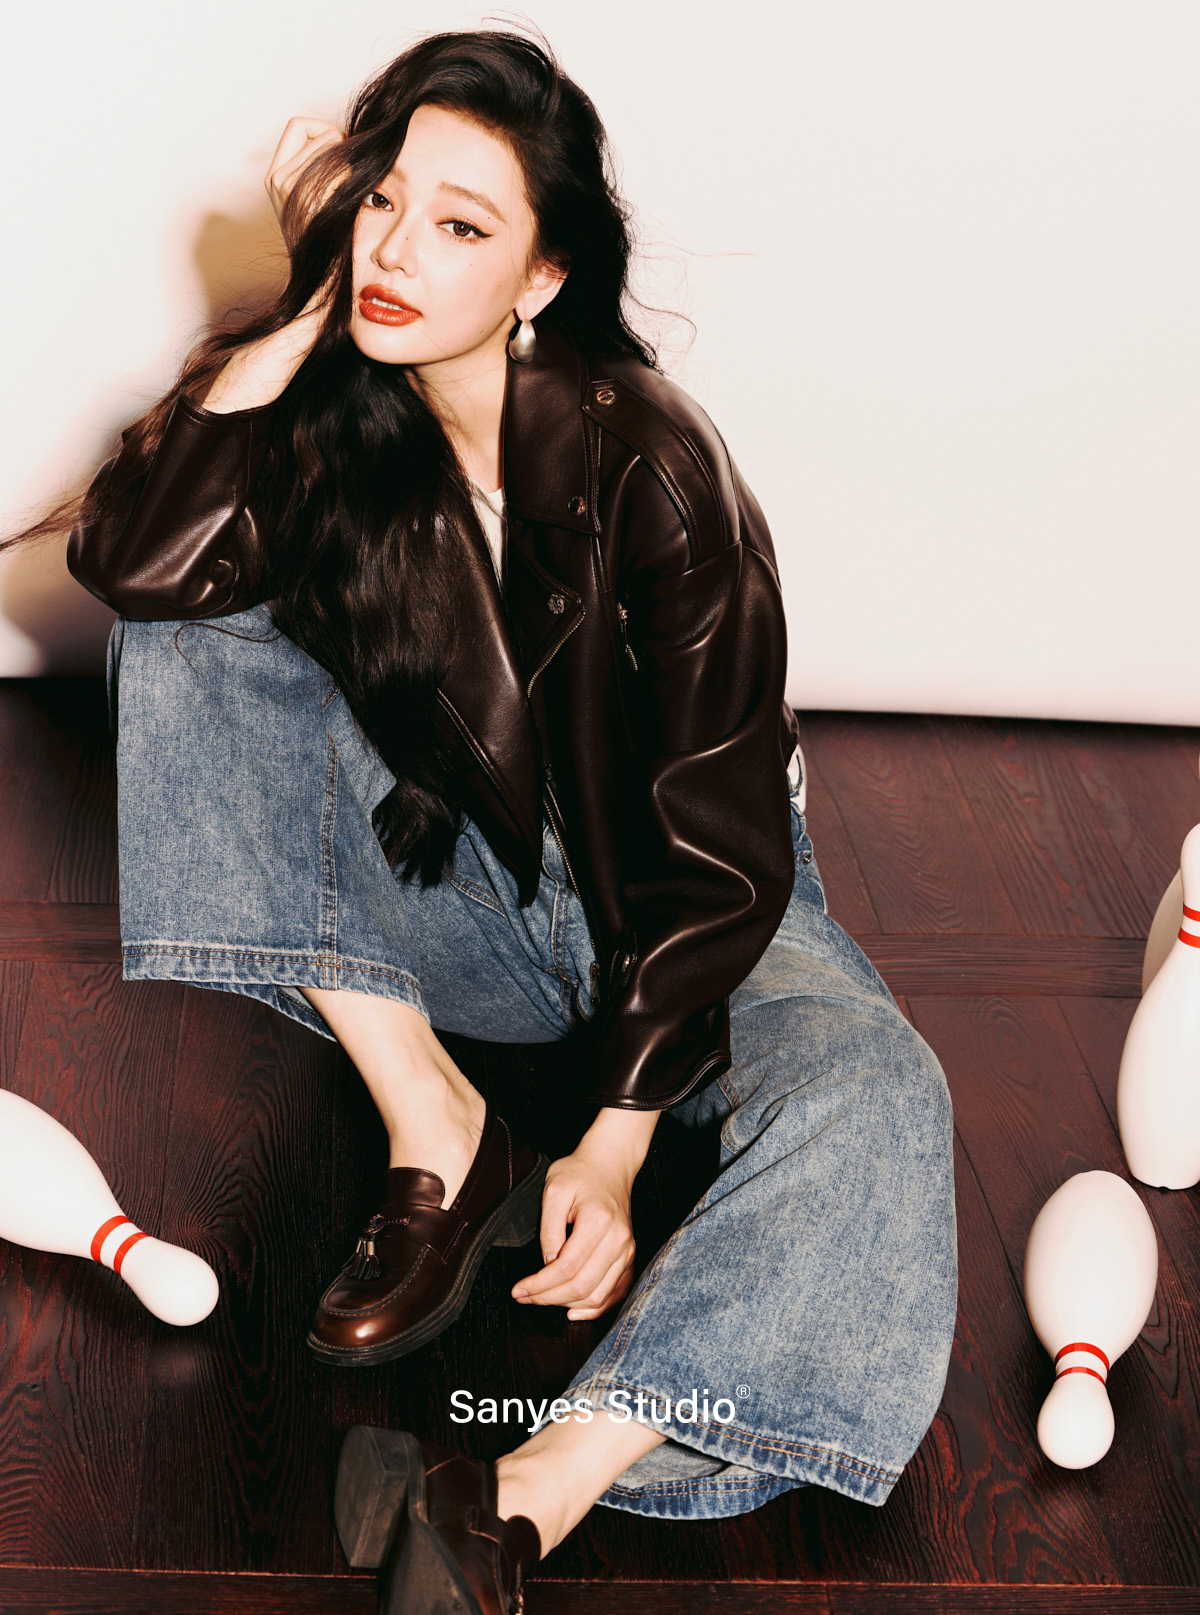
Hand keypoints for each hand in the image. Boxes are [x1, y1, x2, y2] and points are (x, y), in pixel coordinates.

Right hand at [265, 116, 347, 248]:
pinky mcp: (309, 198)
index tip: (338, 151)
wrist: (322, 278)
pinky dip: (352, 179)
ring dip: (349, 165)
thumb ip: (318, 165)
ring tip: (349, 191)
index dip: (323, 130)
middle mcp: (277, 179)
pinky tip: (350, 199)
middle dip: (343, 149)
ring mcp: (290, 188)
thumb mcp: (313, 198)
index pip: (298, 125)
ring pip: (332, 146)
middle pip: (320, 134)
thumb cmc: (328, 239)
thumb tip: (344, 136)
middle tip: (350, 175)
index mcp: (274, 176)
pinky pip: (341, 167)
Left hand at [511, 1143, 637, 1320]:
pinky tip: (572, 1310)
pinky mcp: (628, 1257)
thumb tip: (547, 1265)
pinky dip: (593, 1308)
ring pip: (597, 1295)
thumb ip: (549, 1230)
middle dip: (547, 1298)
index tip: (519, 1290)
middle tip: (524, 1296)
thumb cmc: (579, 1173)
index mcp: (599, 1221)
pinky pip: (614, 1293)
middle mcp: (618, 1240)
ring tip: (541, 1298)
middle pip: (582, 1287)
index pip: (566, 1268)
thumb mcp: (553, 1190)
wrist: (609, 1164)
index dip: (539, 1285)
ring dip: (566, 1304)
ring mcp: (627, 1250)